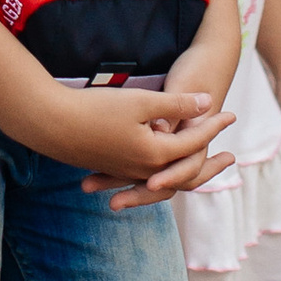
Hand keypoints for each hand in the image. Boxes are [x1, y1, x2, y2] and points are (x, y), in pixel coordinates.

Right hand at [40, 74, 233, 207]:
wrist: (49, 123)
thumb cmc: (96, 109)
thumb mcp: (141, 102)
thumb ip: (177, 104)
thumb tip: (208, 102)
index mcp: (155, 154)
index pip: (193, 142)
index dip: (214, 126)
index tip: (231, 113)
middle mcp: (144, 169)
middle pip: (186, 173)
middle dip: (210, 165)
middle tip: (230, 158)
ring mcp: (126, 170)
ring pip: (166, 178)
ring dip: (187, 171)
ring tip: (201, 163)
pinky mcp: (112, 166)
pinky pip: (144, 176)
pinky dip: (161, 174)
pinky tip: (161, 164)